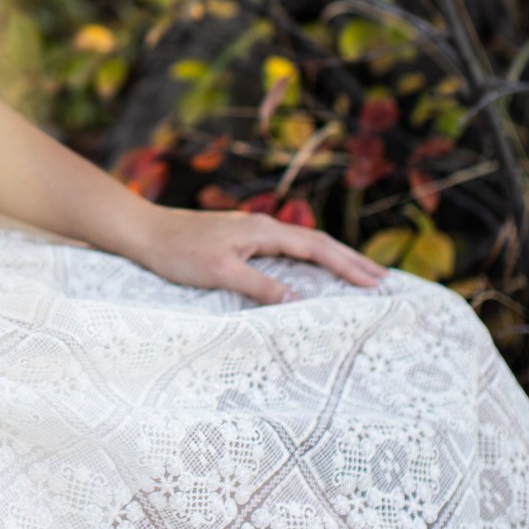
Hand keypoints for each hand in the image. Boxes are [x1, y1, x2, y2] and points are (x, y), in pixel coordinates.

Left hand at [133, 204, 385, 303]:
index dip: (348, 265)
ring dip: (333, 259)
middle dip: (350, 260)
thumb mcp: (220, 272)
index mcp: (262, 231)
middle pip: (317, 243)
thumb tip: (300, 302)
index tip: (376, 282)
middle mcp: (262, 227)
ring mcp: (252, 232)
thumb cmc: (178, 252)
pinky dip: (309, 260)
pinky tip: (312, 272)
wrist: (145, 232)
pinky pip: (287, 250)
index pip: (316, 248)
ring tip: (359, 274)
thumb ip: (260, 286)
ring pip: (303, 245)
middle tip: (383, 279)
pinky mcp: (240, 240)